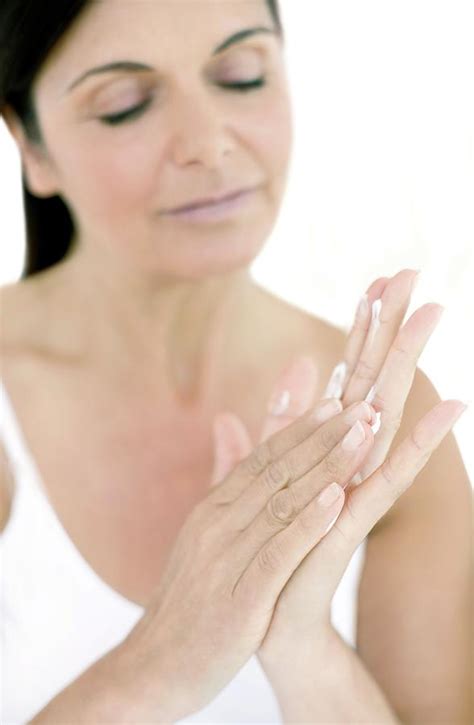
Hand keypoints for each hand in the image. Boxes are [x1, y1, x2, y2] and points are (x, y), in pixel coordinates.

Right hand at [119, 392, 375, 720]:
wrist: (154, 665)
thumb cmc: (188, 598)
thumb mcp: (202, 533)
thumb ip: (223, 478)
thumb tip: (227, 420)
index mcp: (212, 510)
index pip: (262, 459)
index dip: (301, 429)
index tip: (335, 402)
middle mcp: (218, 526)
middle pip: (277, 471)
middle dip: (323, 437)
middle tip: (361, 407)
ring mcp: (226, 561)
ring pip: (282, 503)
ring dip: (326, 466)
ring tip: (361, 437)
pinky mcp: (240, 601)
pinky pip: (278, 554)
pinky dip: (307, 524)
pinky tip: (336, 498)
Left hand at [210, 268, 466, 675]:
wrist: (272, 614)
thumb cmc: (271, 547)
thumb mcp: (261, 481)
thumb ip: (267, 435)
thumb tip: (262, 396)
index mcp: (325, 444)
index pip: (345, 375)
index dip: (357, 329)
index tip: (370, 281)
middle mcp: (349, 457)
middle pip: (372, 379)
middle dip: (389, 326)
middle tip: (411, 273)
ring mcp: (359, 483)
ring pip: (388, 412)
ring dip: (410, 364)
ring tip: (434, 314)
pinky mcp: (359, 517)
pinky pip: (393, 475)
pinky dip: (421, 442)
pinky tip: (450, 408)